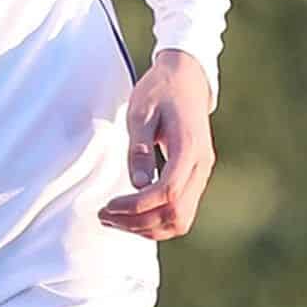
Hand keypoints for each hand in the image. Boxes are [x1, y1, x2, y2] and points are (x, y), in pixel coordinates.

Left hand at [99, 49, 216, 240]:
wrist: (187, 78)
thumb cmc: (161, 90)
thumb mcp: (141, 111)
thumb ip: (139, 148)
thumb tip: (137, 183)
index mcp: (189, 147)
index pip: (168, 192)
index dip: (137, 206)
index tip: (109, 205)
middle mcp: (201, 166)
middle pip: (176, 214)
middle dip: (138, 222)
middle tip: (104, 216)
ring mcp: (202, 174)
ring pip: (181, 220)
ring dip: (147, 227)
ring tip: (114, 220)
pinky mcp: (196, 178)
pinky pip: (181, 212)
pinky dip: (156, 222)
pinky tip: (132, 216)